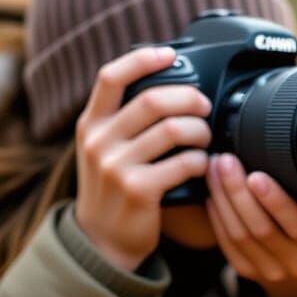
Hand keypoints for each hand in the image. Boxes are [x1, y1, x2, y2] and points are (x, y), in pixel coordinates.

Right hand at [74, 48, 211, 270]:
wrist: (101, 242)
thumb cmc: (113, 190)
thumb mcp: (103, 150)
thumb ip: (123, 121)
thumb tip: (166, 85)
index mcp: (91, 124)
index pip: (111, 77)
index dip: (142, 59)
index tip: (170, 54)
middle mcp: (98, 141)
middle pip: (152, 100)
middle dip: (189, 98)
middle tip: (204, 106)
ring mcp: (116, 166)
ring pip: (173, 130)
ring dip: (200, 130)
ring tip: (206, 138)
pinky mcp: (139, 190)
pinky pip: (183, 163)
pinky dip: (201, 160)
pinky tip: (202, 165)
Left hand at [205, 154, 296, 296]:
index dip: (275, 200)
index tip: (256, 174)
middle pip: (261, 229)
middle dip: (238, 192)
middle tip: (225, 160)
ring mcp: (272, 271)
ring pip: (239, 236)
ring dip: (222, 200)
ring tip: (214, 169)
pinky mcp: (248, 271)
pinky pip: (227, 244)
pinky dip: (216, 216)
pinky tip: (213, 193)